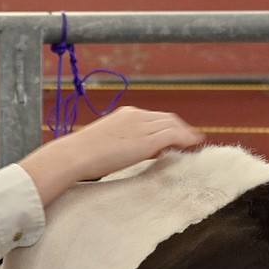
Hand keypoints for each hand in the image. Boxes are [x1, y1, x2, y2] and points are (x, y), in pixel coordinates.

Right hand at [18, 106, 204, 206]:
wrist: (74, 155)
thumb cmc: (81, 154)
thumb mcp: (104, 141)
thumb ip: (120, 142)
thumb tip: (127, 152)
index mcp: (125, 113)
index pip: (155, 117)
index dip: (169, 126)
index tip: (176, 137)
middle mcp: (136, 115)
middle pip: (168, 119)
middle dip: (181, 129)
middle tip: (190, 141)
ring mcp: (142, 127)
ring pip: (173, 126)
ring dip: (186, 135)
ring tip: (194, 146)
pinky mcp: (145, 142)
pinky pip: (174, 136)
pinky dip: (186, 139)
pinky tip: (193, 146)